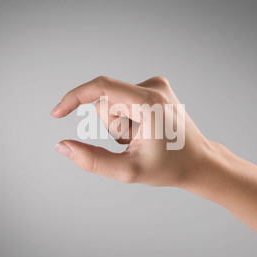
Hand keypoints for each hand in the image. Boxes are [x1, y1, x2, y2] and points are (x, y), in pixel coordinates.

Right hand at [51, 75, 219, 190]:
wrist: (199, 162)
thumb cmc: (169, 168)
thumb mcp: (128, 170)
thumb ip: (92, 160)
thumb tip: (62, 146)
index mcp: (149, 102)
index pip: (102, 87)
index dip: (74, 98)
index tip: (57, 113)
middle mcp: (153, 86)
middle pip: (106, 102)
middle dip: (111, 126)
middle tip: (133, 143)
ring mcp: (157, 85)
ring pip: (114, 102)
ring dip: (120, 125)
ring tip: (141, 138)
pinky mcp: (156, 88)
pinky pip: (124, 100)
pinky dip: (128, 119)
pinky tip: (146, 131)